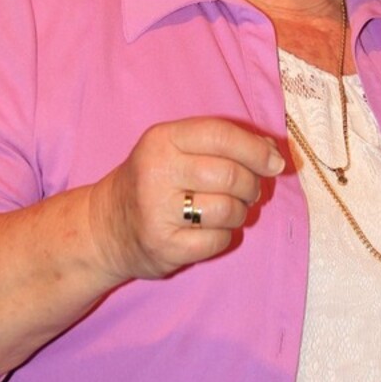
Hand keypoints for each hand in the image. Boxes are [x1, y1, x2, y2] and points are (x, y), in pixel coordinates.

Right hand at [87, 117, 285, 283]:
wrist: (105, 226)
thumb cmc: (153, 180)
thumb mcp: (176, 148)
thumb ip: (222, 143)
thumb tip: (272, 152)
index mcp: (162, 139)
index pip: (221, 135)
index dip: (256, 149)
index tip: (275, 162)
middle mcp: (157, 172)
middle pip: (231, 175)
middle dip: (252, 186)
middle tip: (250, 192)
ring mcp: (157, 211)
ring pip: (229, 209)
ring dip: (240, 213)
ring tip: (228, 211)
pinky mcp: (164, 246)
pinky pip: (218, 240)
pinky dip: (224, 236)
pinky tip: (209, 231)